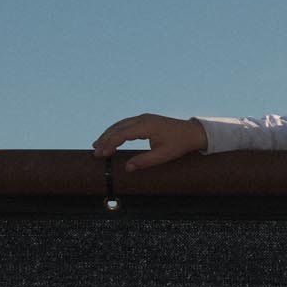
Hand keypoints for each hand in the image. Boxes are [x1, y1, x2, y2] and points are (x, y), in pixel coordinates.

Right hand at [91, 113, 206, 170]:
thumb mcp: (162, 156)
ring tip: (98, 144)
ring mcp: (143, 118)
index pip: (122, 134)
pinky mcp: (145, 120)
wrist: (192, 132)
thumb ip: (144, 161)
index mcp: (146, 126)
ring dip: (109, 134)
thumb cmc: (179, 144)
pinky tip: (111, 138)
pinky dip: (116, 131)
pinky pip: (126, 124)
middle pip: (118, 127)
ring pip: (120, 124)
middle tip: (95, 151)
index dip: (109, 144)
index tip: (101, 154)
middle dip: (105, 139)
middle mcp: (142, 119)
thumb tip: (127, 168)